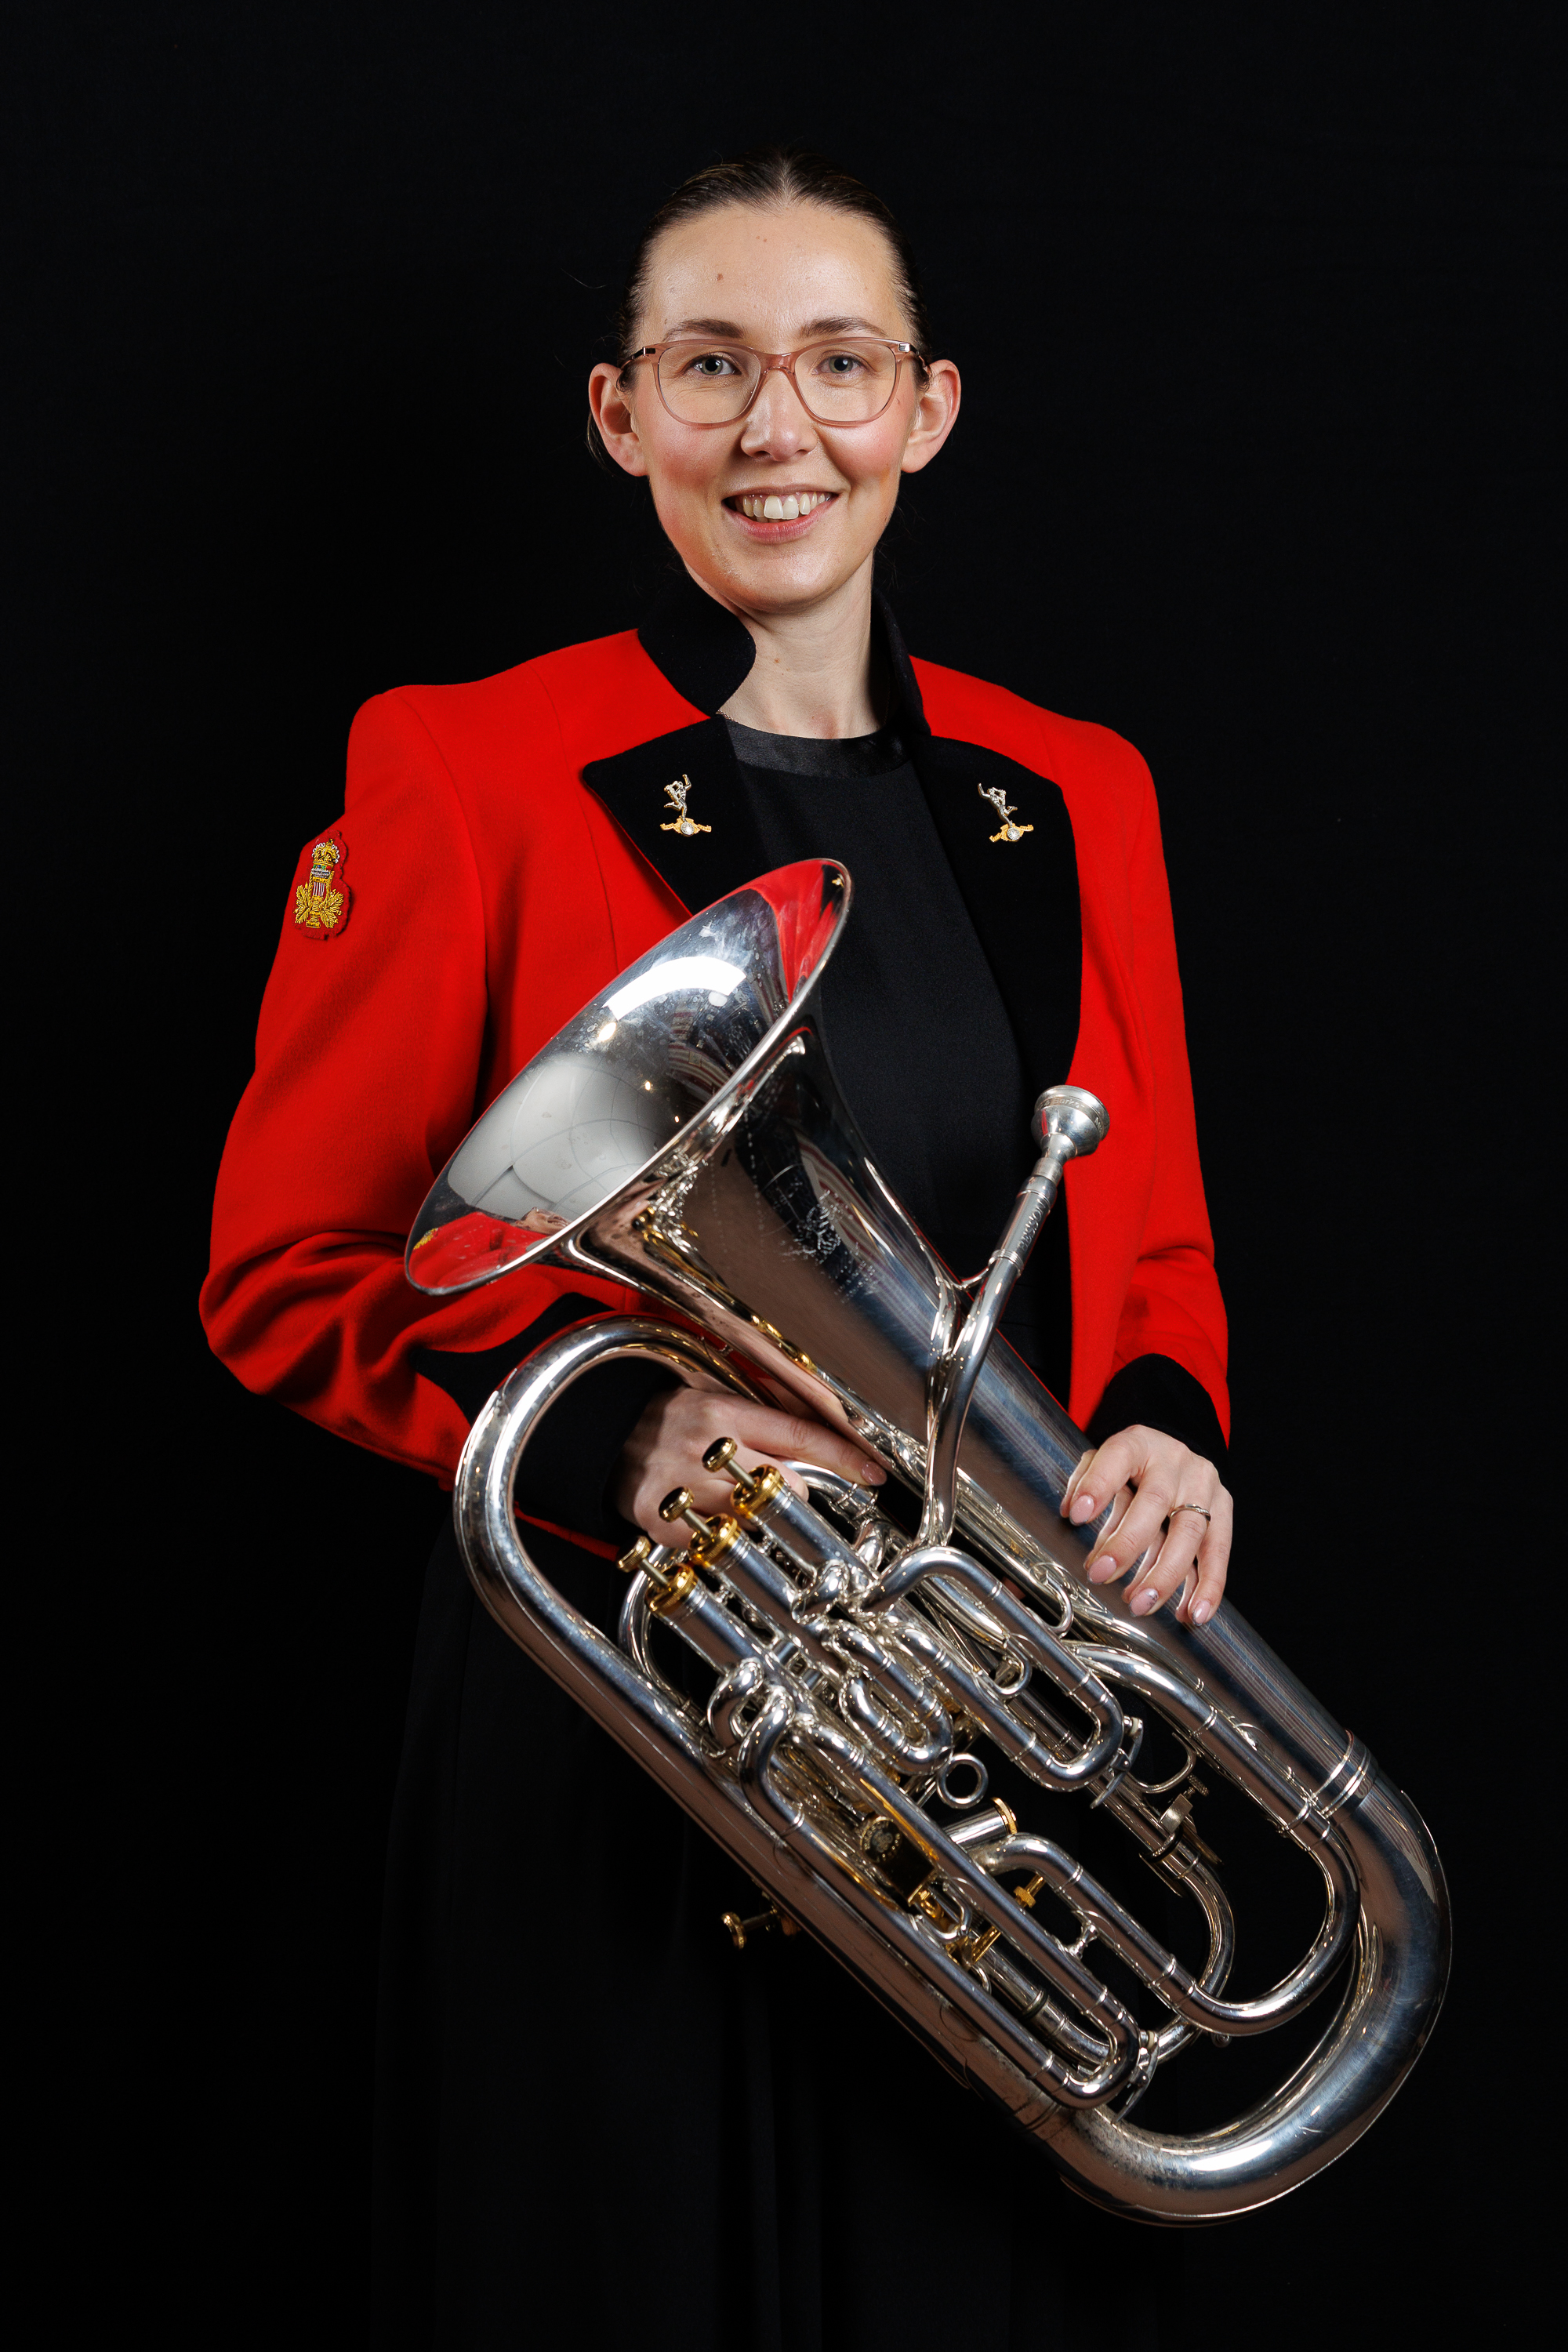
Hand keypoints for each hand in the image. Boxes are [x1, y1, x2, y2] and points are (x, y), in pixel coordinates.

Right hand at [613, 1385, 885, 1542]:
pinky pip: (716, 1541)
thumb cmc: (666, 1418)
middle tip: (779, 1485)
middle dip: (794, 1490)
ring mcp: (683, 1489)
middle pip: (785, 1485)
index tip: (874, 1473)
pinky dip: (724, 1536)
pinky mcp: (663, 1523)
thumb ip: (763, 1414)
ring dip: (760, 1515)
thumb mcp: (712, 1396)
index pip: (799, 1436)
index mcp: (723, 1412)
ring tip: (738, 1499)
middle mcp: (705, 1448)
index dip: (844, 1457)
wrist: (597, 1436)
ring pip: (755, 1518)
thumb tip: (823, 1430)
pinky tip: (711, 1518)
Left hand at [1059, 1425, 1230, 1625]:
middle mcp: (1175, 1461)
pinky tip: (1192, 1613)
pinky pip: (1217, 1553)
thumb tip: (1071, 1513)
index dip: (1097, 1486)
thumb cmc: (1131, 1465)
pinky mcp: (1223, 1511)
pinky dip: (1207, 1587)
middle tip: (1100, 1574)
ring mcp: (1203, 1486)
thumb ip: (1084, 1483)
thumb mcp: (1102, 1462)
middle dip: (1126, 1544)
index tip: (1076, 1516)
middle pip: (1154, 1502)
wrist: (1172, 1454)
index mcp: (1139, 1443)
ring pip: (1189, 1533)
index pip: (1117, 1457)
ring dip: (1165, 1575)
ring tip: (1140, 1604)